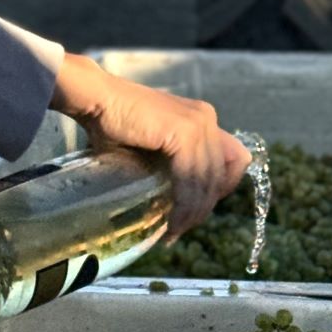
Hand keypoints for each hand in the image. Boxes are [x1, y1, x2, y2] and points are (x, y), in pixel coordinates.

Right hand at [50, 54, 249, 239]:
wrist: (97, 100)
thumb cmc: (114, 123)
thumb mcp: (152, 145)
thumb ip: (169, 161)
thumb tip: (173, 199)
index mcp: (203, 119)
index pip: (234, 161)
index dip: (220, 189)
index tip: (194, 209)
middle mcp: (207, 119)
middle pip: (221, 175)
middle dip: (202, 207)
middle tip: (179, 228)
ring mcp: (198, 124)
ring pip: (207, 181)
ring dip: (192, 212)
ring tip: (173, 231)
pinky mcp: (184, 132)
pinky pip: (190, 178)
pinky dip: (183, 204)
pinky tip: (171, 221)